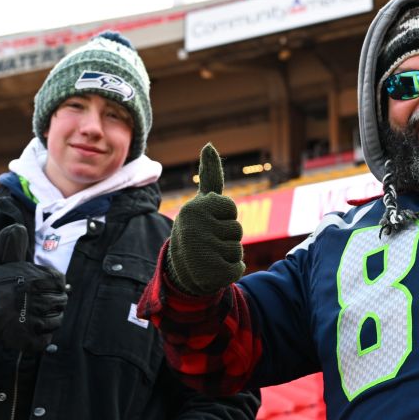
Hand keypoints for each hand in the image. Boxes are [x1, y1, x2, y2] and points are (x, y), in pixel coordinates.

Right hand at [0, 223, 67, 351]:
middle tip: (36, 306)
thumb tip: (18, 226)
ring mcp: (34, 321)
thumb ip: (11, 246)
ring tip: (32, 317)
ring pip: (57, 320)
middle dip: (51, 303)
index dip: (53, 287)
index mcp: (35, 279)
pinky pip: (47, 338)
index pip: (60, 282)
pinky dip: (42, 337)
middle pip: (61, 302)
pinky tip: (30, 330)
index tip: (42, 291)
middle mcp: (37, 299)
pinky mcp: (30, 339)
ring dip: (48, 320)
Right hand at [166, 143, 244, 294]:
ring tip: (209, 255)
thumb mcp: (202, 203)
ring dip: (228, 254)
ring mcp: (203, 252)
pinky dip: (230, 270)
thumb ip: (209, 175)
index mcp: (195, 209)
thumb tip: (209, 145)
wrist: (180, 269)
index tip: (208, 221)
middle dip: (227, 237)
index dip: (223, 216)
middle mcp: (196, 229)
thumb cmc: (197, 230)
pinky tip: (213, 269)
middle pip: (236, 230)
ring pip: (237, 249)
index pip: (230, 208)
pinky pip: (238, 268)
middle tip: (207, 242)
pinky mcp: (212, 274)